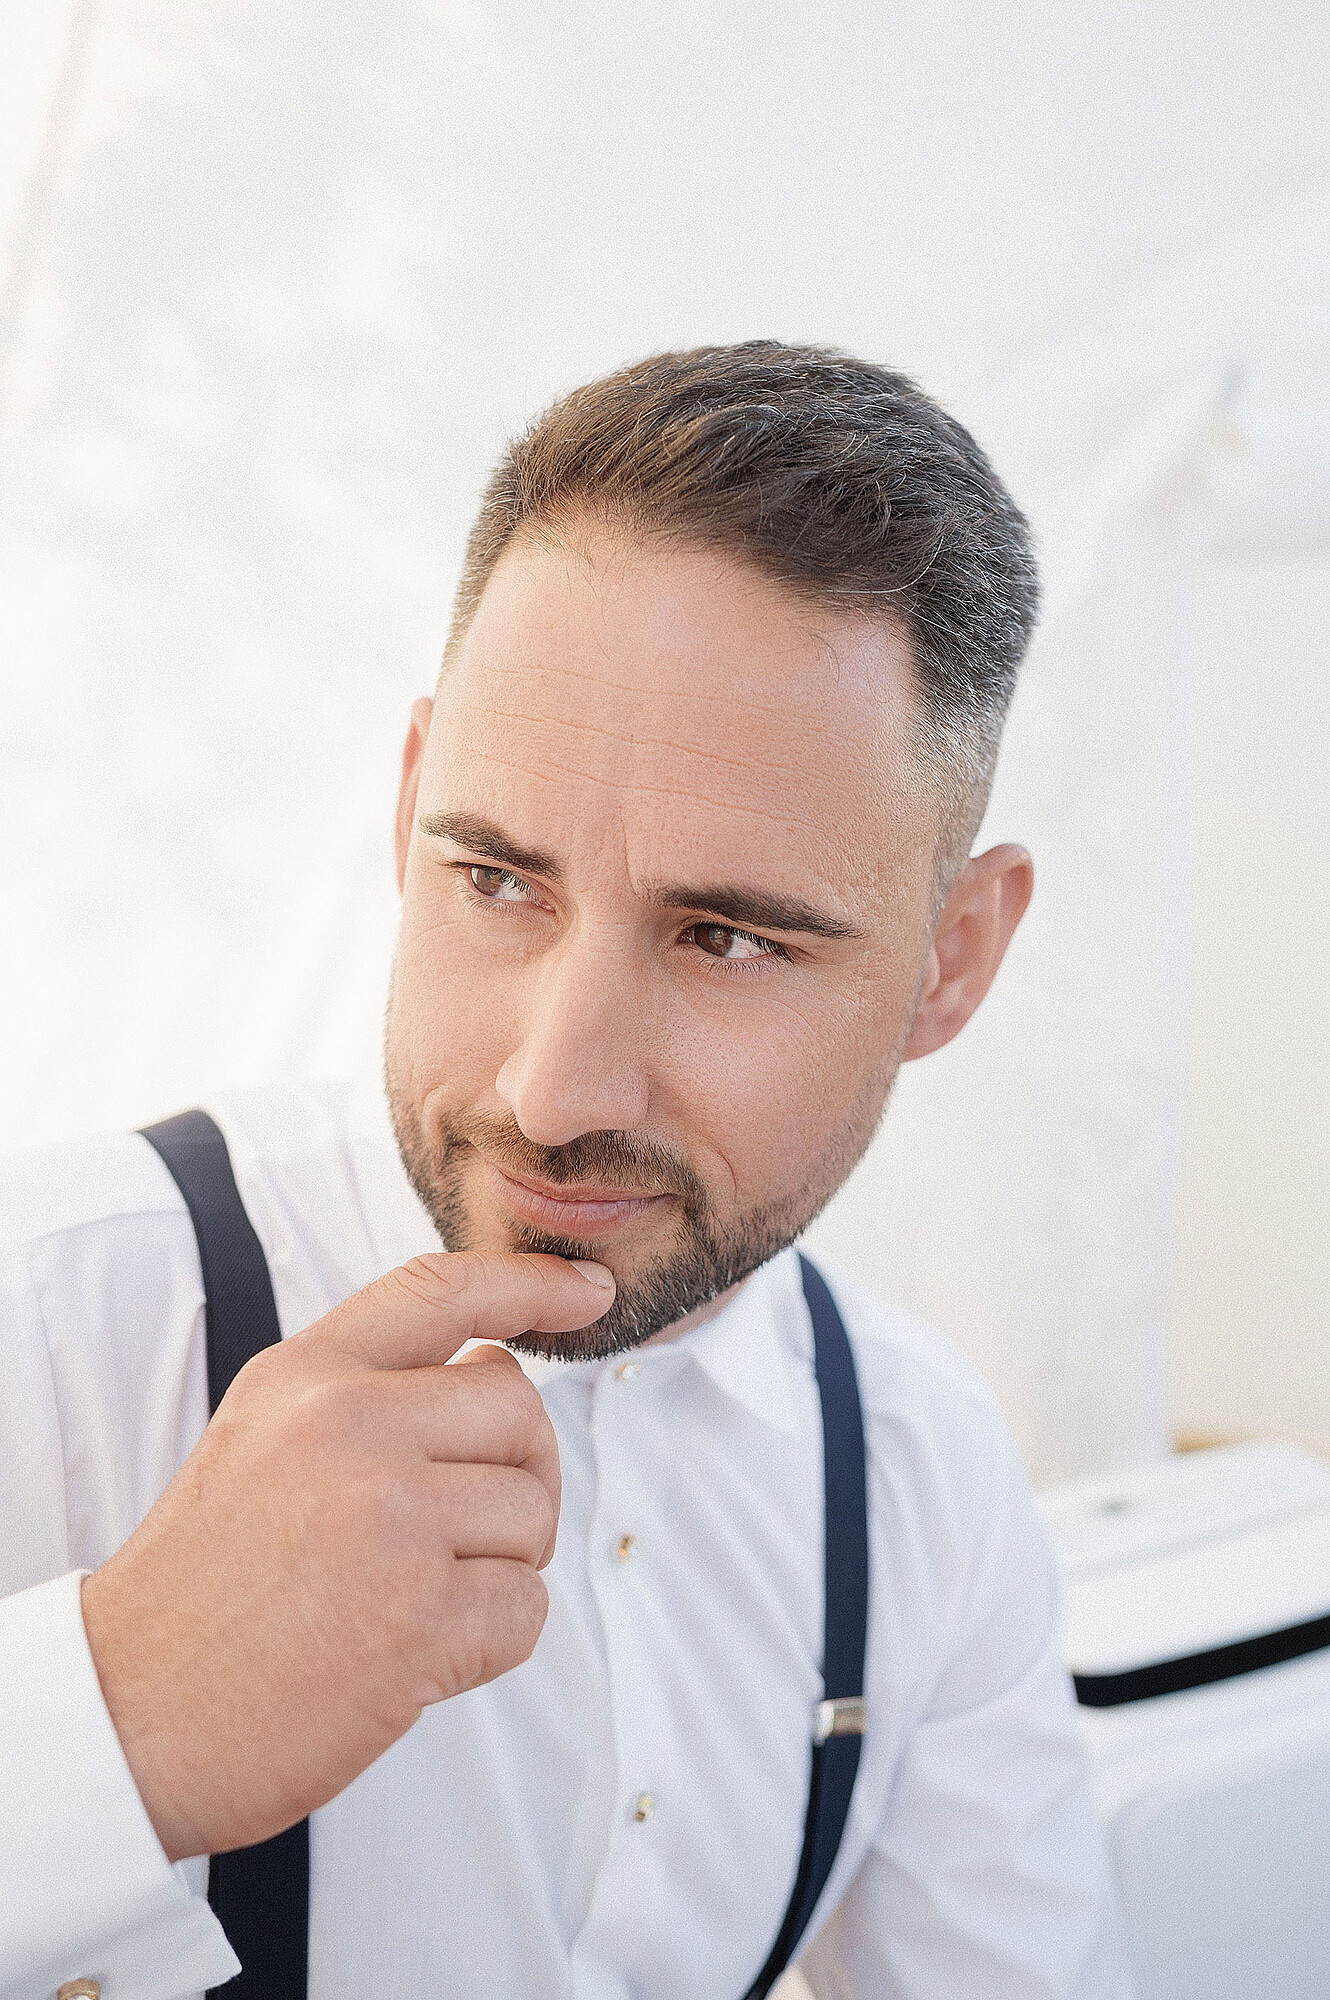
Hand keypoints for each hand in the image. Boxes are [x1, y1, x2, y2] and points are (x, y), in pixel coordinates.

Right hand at [79, 1250, 613, 1861]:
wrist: (133, 1716)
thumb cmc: (205, 1588)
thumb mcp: (261, 1438)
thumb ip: (366, 1393)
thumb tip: (498, 1370)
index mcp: (305, 1376)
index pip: (442, 1290)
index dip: (531, 1283)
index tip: (587, 1291)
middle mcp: (349, 1428)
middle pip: (520, 1412)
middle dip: (519, 1474)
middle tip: (463, 1531)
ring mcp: (390, 1520)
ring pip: (534, 1513)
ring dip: (501, 1565)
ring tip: (415, 1595)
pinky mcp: (421, 1619)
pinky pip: (527, 1608)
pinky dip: (493, 1637)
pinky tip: (419, 1651)